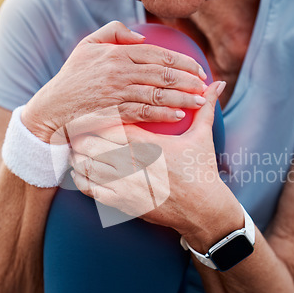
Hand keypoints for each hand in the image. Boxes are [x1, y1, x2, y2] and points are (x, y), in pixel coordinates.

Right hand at [21, 21, 207, 142]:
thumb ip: (114, 32)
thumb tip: (141, 37)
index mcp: (118, 52)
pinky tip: (178, 116)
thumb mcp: (88, 45)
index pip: (159, 54)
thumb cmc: (72, 76)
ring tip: (199, 102)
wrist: (53, 107)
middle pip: (163, 73)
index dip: (183, 61)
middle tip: (204, 86)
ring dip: (182, 98)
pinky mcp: (114, 113)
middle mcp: (120, 71)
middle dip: (188, 80)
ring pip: (158, 93)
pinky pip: (145, 112)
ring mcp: (118, 92)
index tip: (198, 69)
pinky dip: (163, 114)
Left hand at [70, 81, 240, 244]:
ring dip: (79, 155)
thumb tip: (217, 83)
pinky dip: (81, 177)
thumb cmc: (201, 170)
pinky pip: (88, 189)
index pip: (109, 123)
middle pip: (90, 142)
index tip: (89, 111)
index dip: (95, 116)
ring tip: (76, 147)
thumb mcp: (202, 137)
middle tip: (76, 128)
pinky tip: (82, 170)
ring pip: (85, 165)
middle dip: (81, 134)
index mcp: (148, 142)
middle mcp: (133, 162)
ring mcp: (124, 184)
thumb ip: (205, 107)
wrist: (203, 209)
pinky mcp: (121, 203)